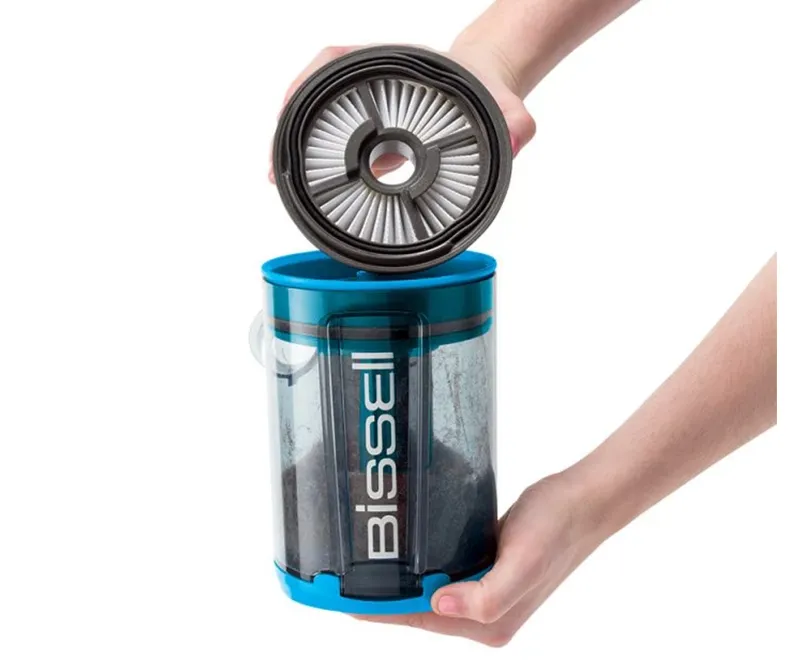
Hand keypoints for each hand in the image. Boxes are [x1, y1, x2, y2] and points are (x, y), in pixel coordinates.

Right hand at [268, 44, 535, 182]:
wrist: (487, 89)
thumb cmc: (491, 94)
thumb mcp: (508, 109)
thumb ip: (516, 122)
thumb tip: (517, 138)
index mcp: (396, 68)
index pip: (335, 62)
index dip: (305, 87)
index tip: (286, 114)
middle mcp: (374, 81)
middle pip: (314, 93)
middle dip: (289, 126)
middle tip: (273, 168)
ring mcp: (369, 103)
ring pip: (317, 114)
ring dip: (295, 142)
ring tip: (277, 177)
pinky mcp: (370, 125)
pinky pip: (332, 133)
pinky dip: (313, 153)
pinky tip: (302, 179)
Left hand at [355, 473, 602, 646]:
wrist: (581, 501)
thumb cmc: (556, 527)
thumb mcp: (524, 561)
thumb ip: (487, 595)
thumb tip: (439, 603)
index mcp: (490, 623)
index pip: (420, 618)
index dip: (381, 611)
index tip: (342, 601)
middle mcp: (485, 615)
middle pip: (419, 611)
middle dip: (383, 601)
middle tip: (341, 582)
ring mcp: (485, 593)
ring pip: (428, 594)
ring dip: (398, 585)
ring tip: (362, 570)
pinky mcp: (485, 570)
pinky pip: (442, 575)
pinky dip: (418, 569)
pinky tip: (402, 556)